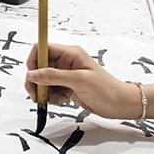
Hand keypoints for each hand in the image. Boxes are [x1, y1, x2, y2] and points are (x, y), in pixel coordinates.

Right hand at [24, 42, 141, 118]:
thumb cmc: (107, 90)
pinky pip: (50, 88)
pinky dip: (52, 96)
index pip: (42, 48)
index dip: (34, 60)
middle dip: (36, 80)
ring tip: (55, 98)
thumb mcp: (79, 81)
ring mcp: (66, 74)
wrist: (121, 105)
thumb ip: (54, 76)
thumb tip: (33, 74)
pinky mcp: (66, 85)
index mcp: (70, 53)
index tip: (32, 75)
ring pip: (43, 79)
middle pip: (39, 65)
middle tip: (37, 94)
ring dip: (44, 90)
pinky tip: (63, 99)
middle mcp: (66, 62)